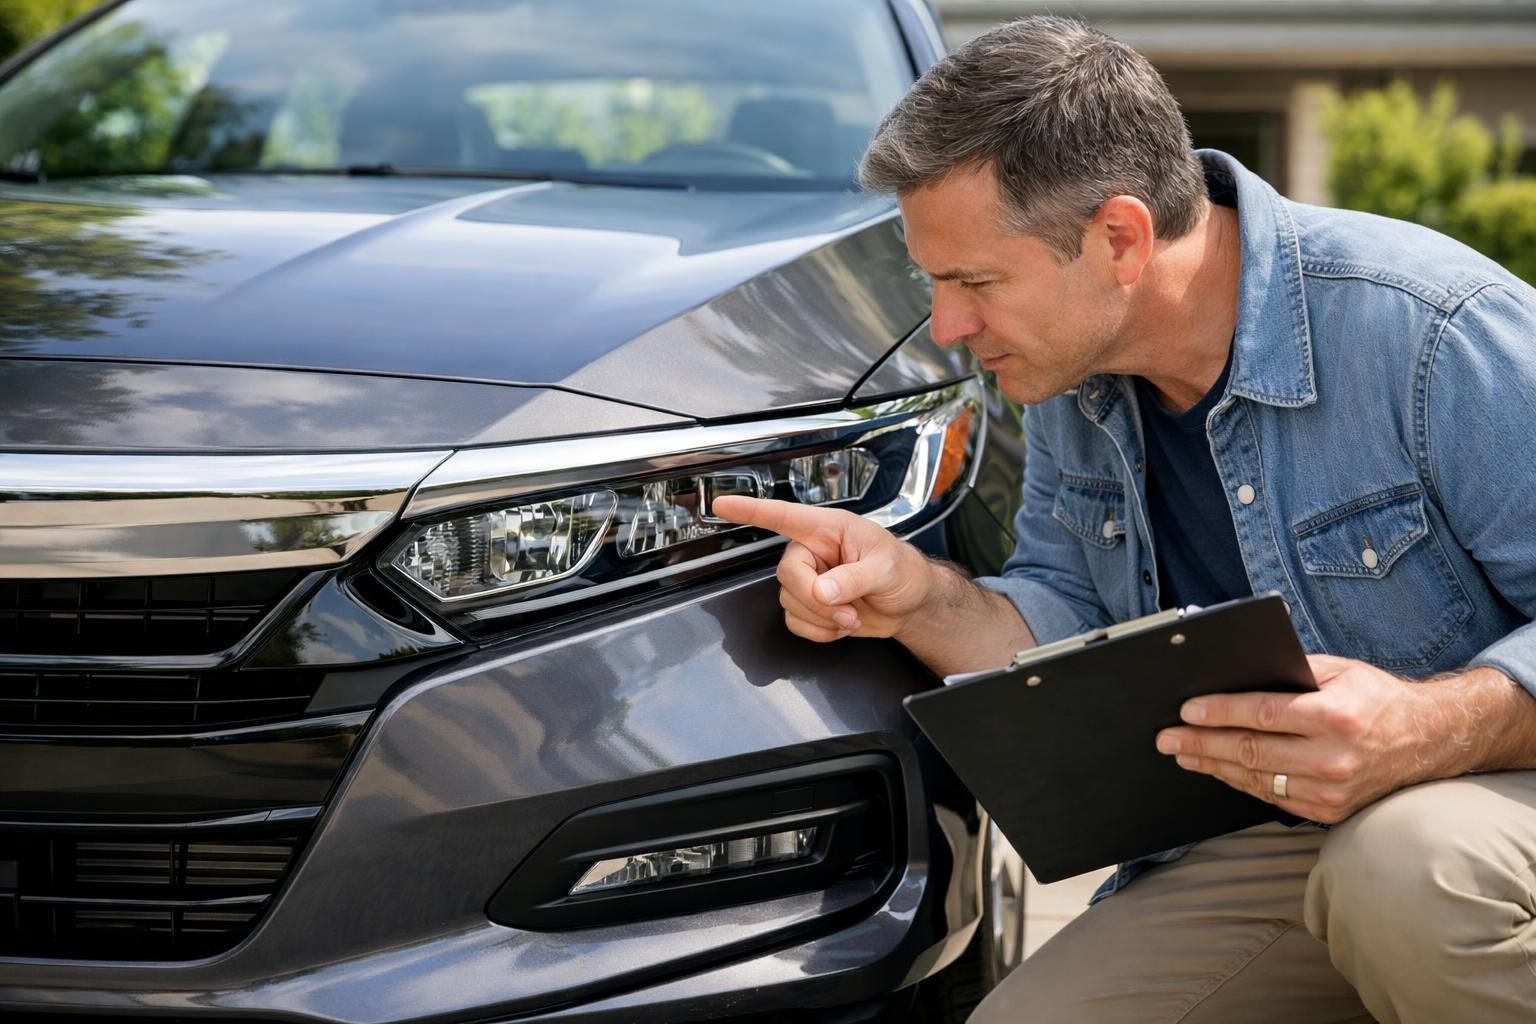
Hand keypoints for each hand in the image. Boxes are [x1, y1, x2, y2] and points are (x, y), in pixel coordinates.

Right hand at [710, 495, 934, 642]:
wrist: (910, 604)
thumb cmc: (903, 571)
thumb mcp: (887, 568)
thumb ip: (855, 578)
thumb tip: (824, 591)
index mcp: (828, 529)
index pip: (783, 516)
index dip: (750, 511)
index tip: (722, 506)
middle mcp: (812, 552)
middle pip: (787, 575)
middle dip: (816, 600)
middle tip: (848, 611)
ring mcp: (808, 580)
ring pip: (790, 603)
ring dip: (823, 618)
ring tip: (853, 615)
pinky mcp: (809, 606)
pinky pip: (795, 622)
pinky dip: (819, 632)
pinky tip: (841, 625)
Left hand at [1155, 653, 1445, 823]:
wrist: (1428, 740)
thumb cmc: (1376, 697)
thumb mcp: (1339, 670)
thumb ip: (1291, 671)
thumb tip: (1236, 673)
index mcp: (1335, 716)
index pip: (1263, 715)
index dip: (1220, 713)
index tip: (1187, 711)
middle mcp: (1334, 758)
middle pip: (1251, 752)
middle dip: (1202, 744)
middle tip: (1167, 738)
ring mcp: (1332, 791)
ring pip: (1257, 779)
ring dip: (1214, 766)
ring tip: (1183, 754)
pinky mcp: (1330, 811)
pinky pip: (1273, 798)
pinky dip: (1241, 783)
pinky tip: (1218, 770)